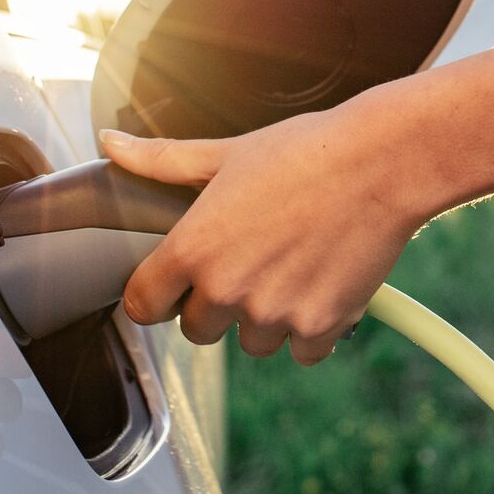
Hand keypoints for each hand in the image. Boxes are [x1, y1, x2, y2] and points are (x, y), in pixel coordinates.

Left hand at [103, 113, 417, 365]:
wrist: (383, 162)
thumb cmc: (306, 151)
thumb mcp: (228, 153)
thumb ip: (162, 160)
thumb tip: (110, 143)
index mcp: (193, 249)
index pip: (142, 305)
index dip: (158, 292)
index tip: (177, 281)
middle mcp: (226, 290)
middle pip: (197, 329)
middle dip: (218, 303)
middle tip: (252, 260)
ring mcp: (274, 315)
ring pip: (252, 342)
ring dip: (267, 317)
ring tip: (294, 266)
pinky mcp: (319, 328)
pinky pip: (302, 350)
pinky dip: (312, 327)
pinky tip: (324, 283)